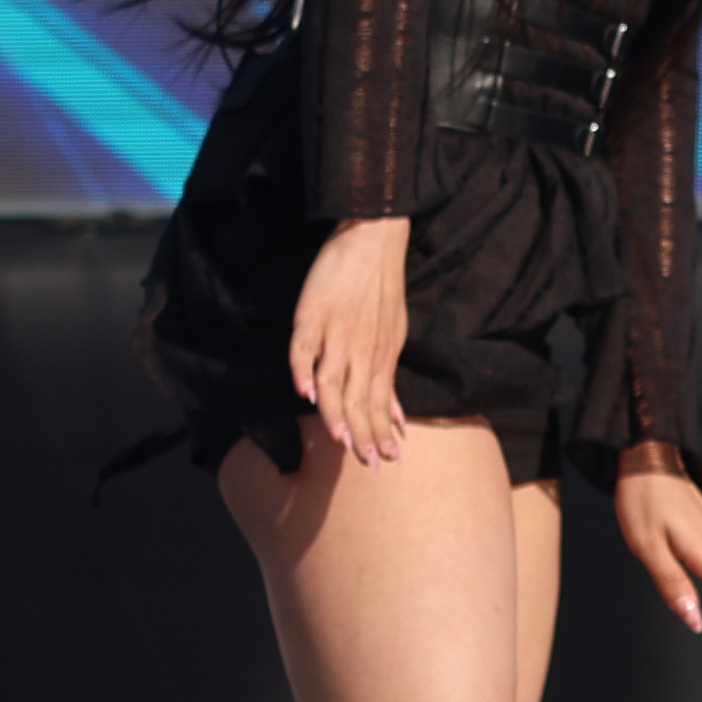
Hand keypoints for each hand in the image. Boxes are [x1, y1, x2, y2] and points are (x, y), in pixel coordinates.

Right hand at [288, 217, 415, 466]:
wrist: (372, 238)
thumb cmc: (381, 290)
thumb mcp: (394, 336)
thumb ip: (388, 379)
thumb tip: (398, 419)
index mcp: (380, 356)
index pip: (379, 405)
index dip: (381, 434)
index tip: (385, 463)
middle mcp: (360, 349)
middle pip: (359, 399)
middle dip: (364, 434)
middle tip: (367, 464)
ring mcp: (335, 332)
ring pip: (334, 380)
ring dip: (337, 411)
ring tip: (340, 440)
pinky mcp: (312, 313)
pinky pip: (304, 347)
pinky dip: (303, 370)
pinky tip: (304, 394)